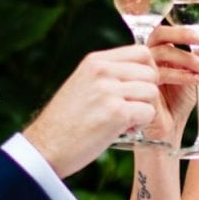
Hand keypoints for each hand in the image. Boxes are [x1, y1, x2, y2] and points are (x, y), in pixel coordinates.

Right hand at [23, 45, 161, 176]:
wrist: (46, 147)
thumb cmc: (65, 121)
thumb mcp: (82, 84)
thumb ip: (107, 74)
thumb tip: (141, 71)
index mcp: (95, 61)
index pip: (142, 52)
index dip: (148, 71)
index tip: (139, 88)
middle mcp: (102, 71)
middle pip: (151, 73)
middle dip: (147, 93)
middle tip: (131, 108)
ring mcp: (109, 91)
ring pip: (152, 93)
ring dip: (144, 109)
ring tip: (124, 120)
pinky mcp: (117, 113)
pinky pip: (149, 113)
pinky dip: (140, 125)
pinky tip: (122, 130)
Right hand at [143, 25, 198, 145]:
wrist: (169, 128)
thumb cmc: (178, 101)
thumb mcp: (195, 72)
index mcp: (156, 53)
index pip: (164, 32)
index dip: (182, 30)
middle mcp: (146, 59)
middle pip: (158, 36)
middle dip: (182, 36)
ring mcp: (141, 72)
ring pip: (161, 54)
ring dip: (187, 59)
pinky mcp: (141, 87)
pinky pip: (159, 74)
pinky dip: (182, 75)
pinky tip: (197, 81)